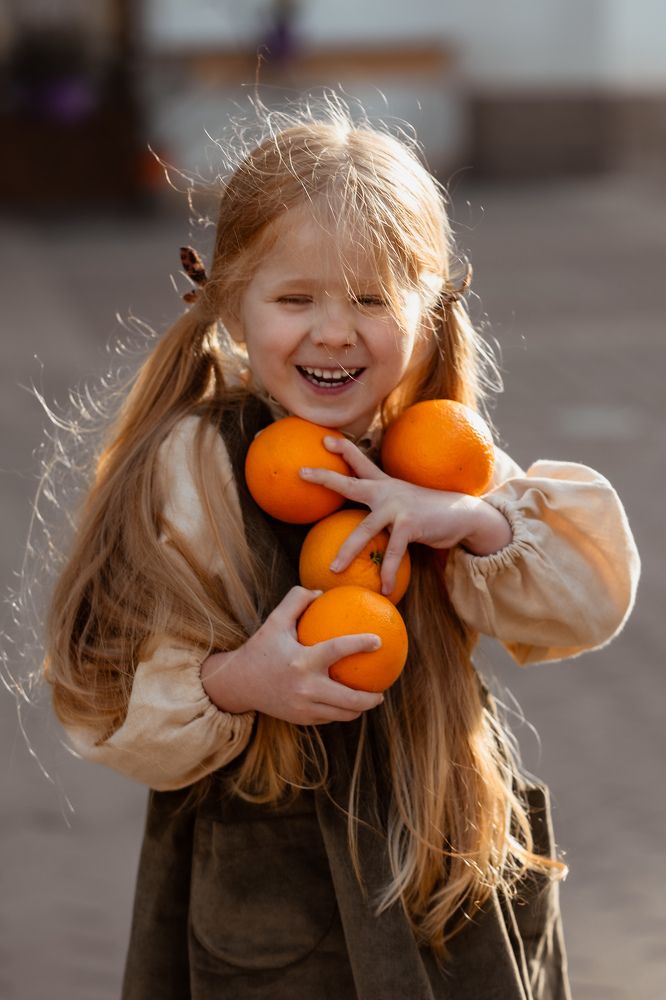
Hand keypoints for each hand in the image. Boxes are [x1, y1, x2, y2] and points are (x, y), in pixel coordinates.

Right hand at [201, 586, 383, 723]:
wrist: (238, 684)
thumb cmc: (261, 649)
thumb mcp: (274, 621)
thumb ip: (296, 602)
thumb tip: (320, 592)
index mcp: (302, 661)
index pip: (337, 650)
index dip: (360, 644)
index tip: (378, 640)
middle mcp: (305, 687)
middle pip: (349, 699)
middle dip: (371, 697)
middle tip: (382, 689)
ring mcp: (303, 707)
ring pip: (342, 714)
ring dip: (360, 708)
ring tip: (371, 699)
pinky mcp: (301, 719)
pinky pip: (329, 717)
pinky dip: (341, 712)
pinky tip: (349, 704)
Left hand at [299, 436, 511, 596]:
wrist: (464, 515)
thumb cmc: (430, 513)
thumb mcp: (404, 504)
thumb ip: (384, 510)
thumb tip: (365, 527)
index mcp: (385, 485)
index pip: (360, 463)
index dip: (342, 450)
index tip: (324, 441)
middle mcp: (388, 492)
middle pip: (350, 484)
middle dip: (326, 478)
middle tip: (302, 473)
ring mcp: (398, 507)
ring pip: (364, 530)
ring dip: (348, 551)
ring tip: (333, 568)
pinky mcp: (410, 525)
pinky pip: (393, 553)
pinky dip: (388, 572)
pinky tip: (385, 588)